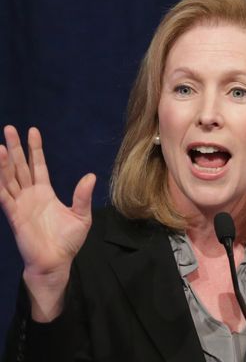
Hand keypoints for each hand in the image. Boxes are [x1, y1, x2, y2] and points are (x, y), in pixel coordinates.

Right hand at [0, 126, 95, 276]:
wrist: (56, 261)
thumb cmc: (68, 241)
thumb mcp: (81, 215)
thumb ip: (82, 196)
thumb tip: (91, 176)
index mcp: (45, 192)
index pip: (38, 165)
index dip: (34, 149)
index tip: (32, 131)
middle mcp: (31, 195)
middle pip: (21, 167)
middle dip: (15, 148)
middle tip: (9, 129)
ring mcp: (21, 204)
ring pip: (9, 178)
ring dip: (4, 163)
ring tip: (0, 145)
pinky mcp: (14, 216)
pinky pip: (4, 197)